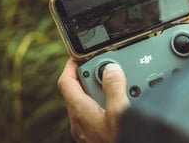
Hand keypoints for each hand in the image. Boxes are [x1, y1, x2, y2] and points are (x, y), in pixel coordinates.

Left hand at [58, 18, 188, 141]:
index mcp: (80, 110)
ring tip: (121, 86)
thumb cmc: (117, 141)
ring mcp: (87, 127)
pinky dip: (106, 101)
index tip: (81, 55)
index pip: (66, 81)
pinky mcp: (96, 132)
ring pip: (89, 100)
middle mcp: (79, 119)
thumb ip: (114, 88)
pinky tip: (122, 103)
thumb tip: (111, 68)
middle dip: (93, 75)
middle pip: (79, 88)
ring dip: (102, 89)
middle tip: (109, 68)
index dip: (72, 64)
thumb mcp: (119, 113)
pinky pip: (97, 110)